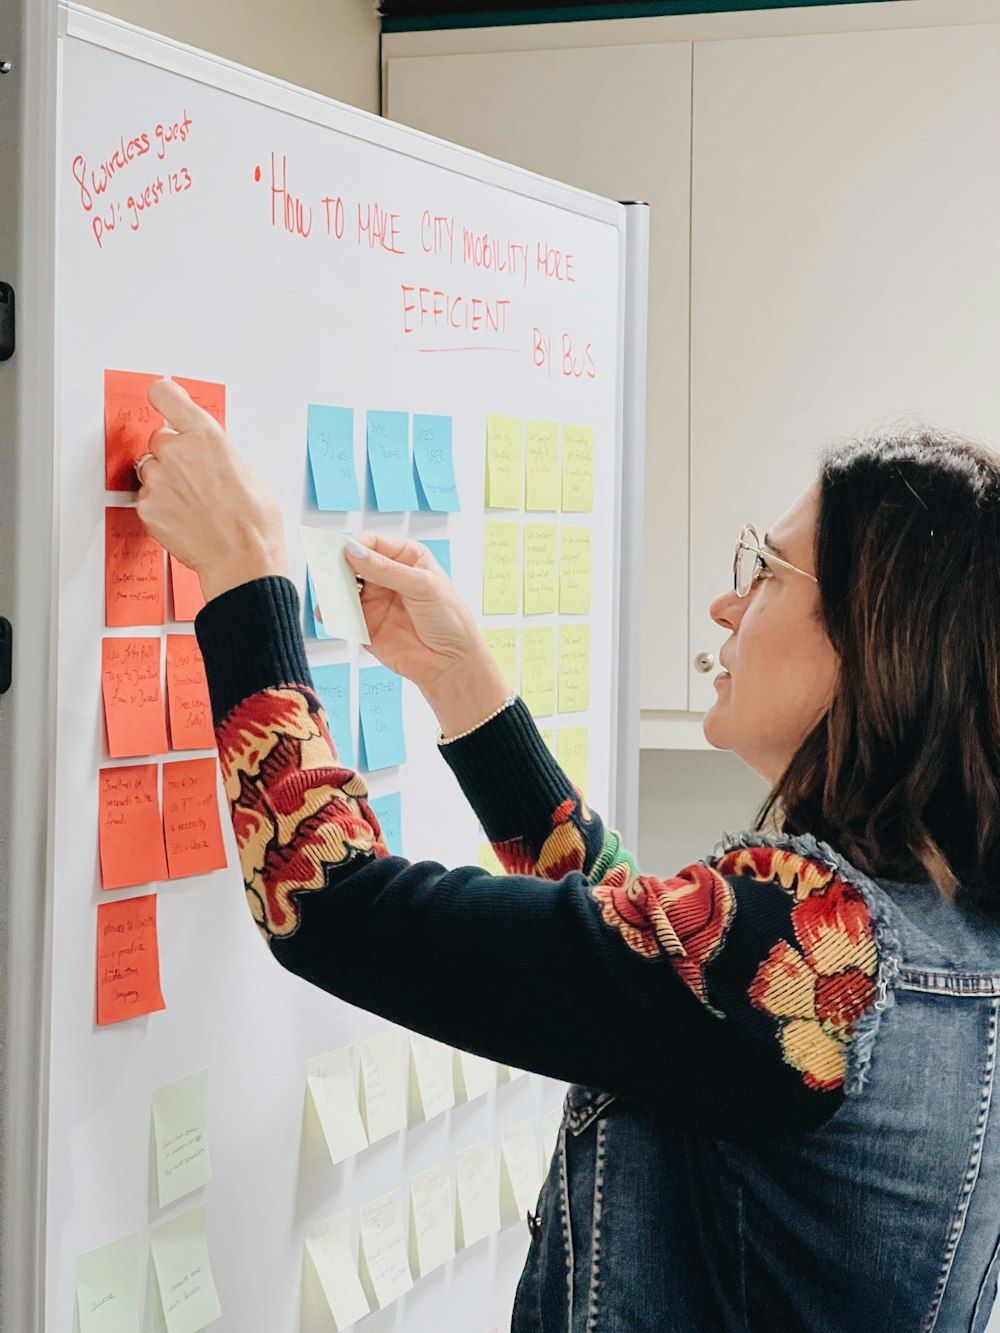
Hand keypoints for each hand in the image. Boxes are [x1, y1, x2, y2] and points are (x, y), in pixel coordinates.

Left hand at [136, 380, 287, 600]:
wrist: (242, 560)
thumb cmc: (253, 522)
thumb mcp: (246, 472)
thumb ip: (216, 453)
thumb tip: (207, 453)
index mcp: (206, 436)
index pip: (165, 395)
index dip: (164, 398)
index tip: (163, 400)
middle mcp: (177, 452)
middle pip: (158, 439)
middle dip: (171, 455)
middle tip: (193, 479)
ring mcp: (158, 480)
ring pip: (150, 470)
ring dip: (164, 482)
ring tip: (192, 504)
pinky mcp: (146, 506)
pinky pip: (146, 499)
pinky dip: (160, 508)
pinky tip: (184, 519)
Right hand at [344, 533, 508, 734]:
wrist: (450, 663)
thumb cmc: (449, 620)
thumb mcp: (422, 586)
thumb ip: (386, 569)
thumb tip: (353, 551)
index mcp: (406, 558)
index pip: (372, 543)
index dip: (355, 546)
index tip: (343, 554)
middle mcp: (388, 576)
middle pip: (352, 564)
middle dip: (338, 567)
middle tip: (327, 573)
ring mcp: (375, 600)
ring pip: (343, 588)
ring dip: (333, 591)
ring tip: (328, 595)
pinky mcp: (366, 625)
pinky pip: (343, 615)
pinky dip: (333, 614)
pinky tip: (330, 614)